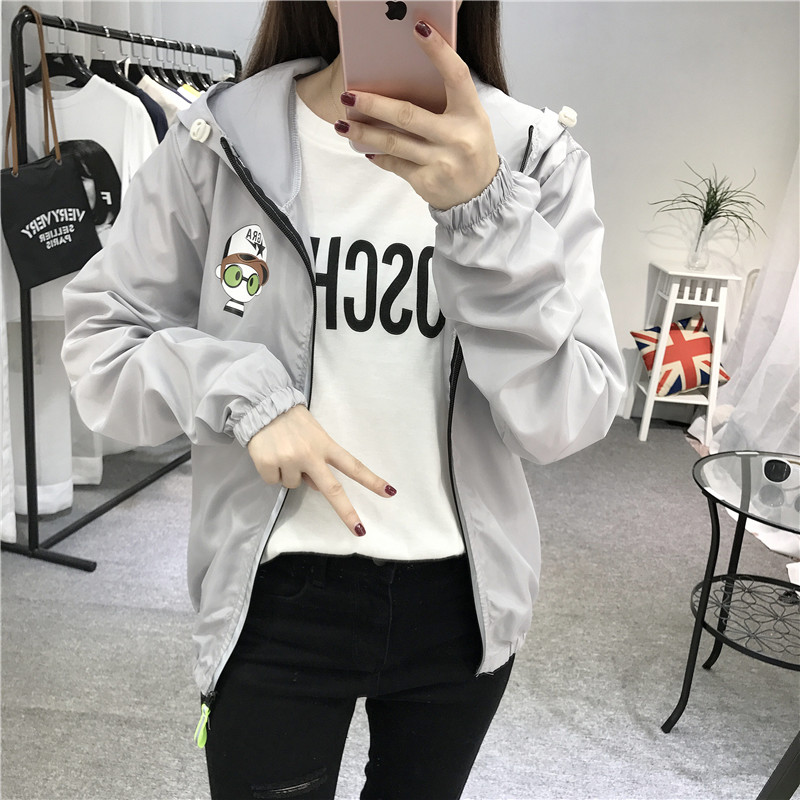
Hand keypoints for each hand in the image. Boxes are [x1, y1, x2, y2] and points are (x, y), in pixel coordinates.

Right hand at [246, 405, 395, 535]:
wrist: (262, 406)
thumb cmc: (292, 420)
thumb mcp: (313, 434)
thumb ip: (319, 458)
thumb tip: (316, 485)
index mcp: (325, 445)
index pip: (353, 465)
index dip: (372, 480)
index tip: (390, 492)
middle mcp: (310, 455)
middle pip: (333, 489)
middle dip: (347, 512)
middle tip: (359, 530)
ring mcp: (290, 461)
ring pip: (294, 485)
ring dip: (290, 473)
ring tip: (283, 451)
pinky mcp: (269, 465)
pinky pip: (274, 481)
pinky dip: (272, 472)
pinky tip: (270, 454)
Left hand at [334, 20, 499, 210]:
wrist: (481, 197)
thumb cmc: (471, 150)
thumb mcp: (471, 122)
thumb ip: (447, 102)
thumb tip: (403, 80)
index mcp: (471, 114)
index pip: (456, 75)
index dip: (438, 51)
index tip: (418, 27)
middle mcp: (457, 137)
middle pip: (407, 115)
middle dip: (373, 105)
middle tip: (348, 96)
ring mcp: (441, 161)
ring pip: (394, 142)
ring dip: (364, 133)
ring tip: (342, 125)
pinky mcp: (427, 181)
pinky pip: (395, 164)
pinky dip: (378, 155)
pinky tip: (365, 148)